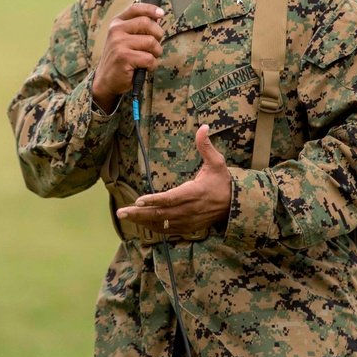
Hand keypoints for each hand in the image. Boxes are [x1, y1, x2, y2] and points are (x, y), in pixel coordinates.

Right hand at [92, 3, 164, 112]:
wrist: (106, 80)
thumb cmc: (120, 59)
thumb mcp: (123, 39)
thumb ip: (137, 28)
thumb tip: (158, 18)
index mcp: (116, 23)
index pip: (136, 8)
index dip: (151, 9)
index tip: (161, 13)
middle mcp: (116, 31)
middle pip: (147, 23)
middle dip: (158, 35)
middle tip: (155, 46)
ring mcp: (119, 44)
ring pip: (151, 42)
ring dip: (156, 52)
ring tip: (149, 58)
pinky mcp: (124, 58)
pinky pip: (149, 58)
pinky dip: (152, 65)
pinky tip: (145, 67)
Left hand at [116, 125, 231, 234]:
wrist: (235, 205)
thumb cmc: (222, 181)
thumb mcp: (217, 162)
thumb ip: (206, 146)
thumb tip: (203, 126)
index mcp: (195, 193)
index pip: (171, 199)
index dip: (154, 200)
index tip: (138, 201)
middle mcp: (189, 209)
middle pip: (161, 214)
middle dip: (139, 213)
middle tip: (121, 212)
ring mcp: (188, 221)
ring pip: (162, 223)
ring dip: (142, 221)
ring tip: (125, 216)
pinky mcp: (188, 227)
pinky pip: (167, 230)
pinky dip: (153, 227)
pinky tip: (140, 222)